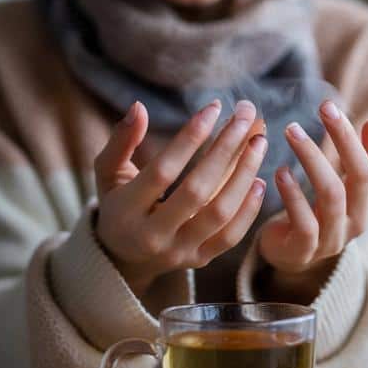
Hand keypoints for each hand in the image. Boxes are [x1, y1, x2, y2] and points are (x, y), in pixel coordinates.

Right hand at [94, 99, 267, 295]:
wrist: (125, 257)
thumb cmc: (118, 204)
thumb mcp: (108, 173)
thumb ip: (121, 141)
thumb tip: (139, 107)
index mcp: (126, 211)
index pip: (163, 171)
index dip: (189, 138)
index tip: (213, 107)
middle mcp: (153, 236)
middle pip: (196, 191)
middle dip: (224, 150)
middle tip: (244, 118)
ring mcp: (179, 252)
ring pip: (220, 214)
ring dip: (243, 175)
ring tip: (258, 143)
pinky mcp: (200, 259)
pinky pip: (231, 236)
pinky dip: (249, 208)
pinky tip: (259, 179)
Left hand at [257, 101, 367, 298]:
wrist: (284, 256)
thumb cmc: (309, 211)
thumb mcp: (332, 184)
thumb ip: (345, 159)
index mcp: (362, 203)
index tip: (365, 117)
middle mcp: (354, 222)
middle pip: (359, 177)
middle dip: (344, 139)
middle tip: (326, 107)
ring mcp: (331, 239)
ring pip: (331, 195)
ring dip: (312, 158)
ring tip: (292, 131)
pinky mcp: (304, 250)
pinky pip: (304, 221)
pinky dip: (292, 194)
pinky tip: (279, 172)